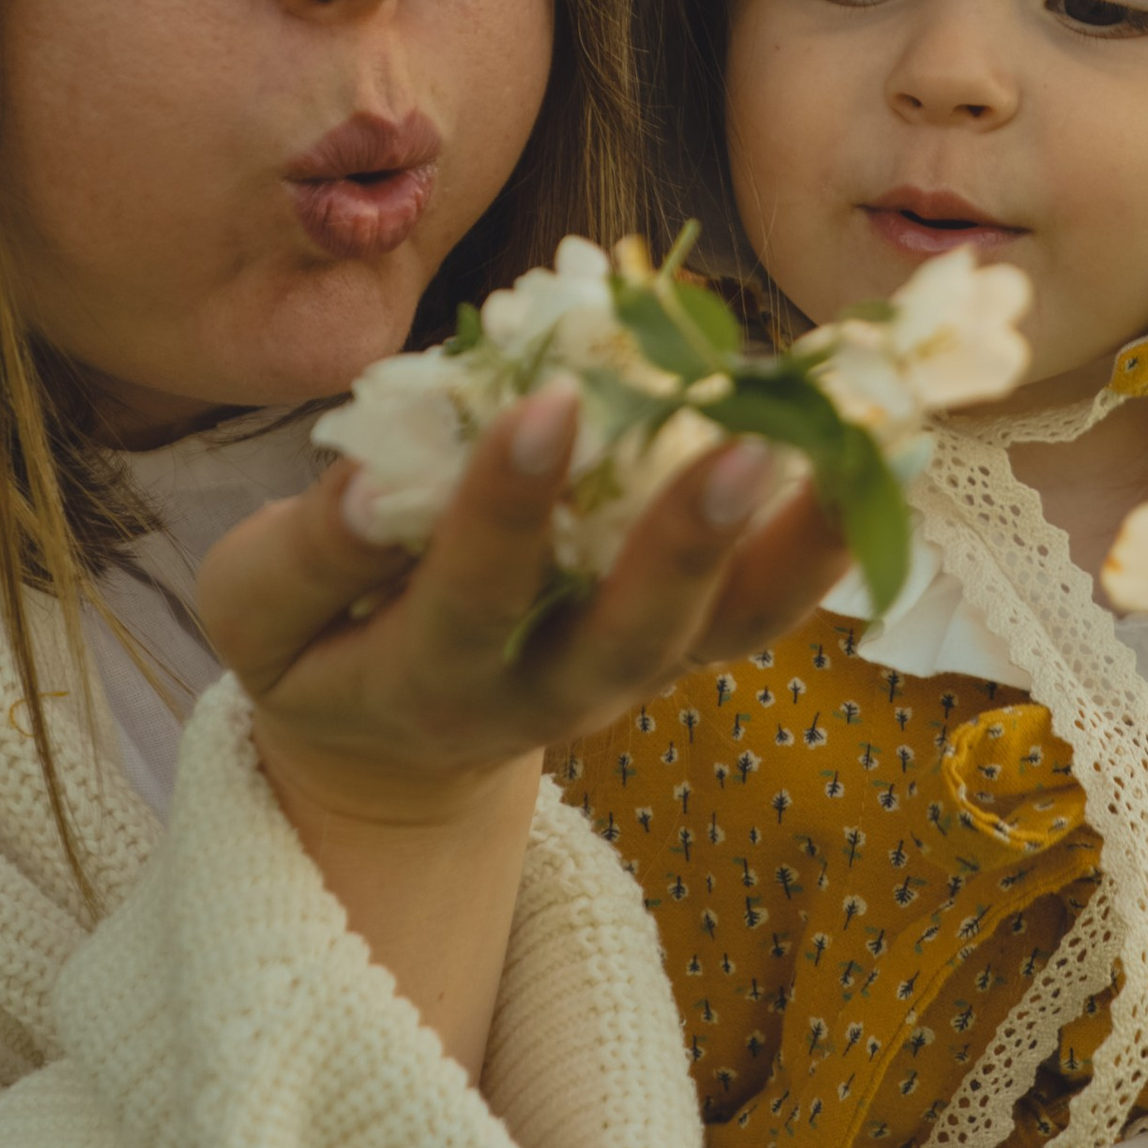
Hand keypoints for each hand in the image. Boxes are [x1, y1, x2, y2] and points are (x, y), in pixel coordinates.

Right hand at [198, 388, 844, 823]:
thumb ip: (304, 554)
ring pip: (728, 627)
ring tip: (861, 444)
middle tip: (737, 445)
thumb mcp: (260, 612)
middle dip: (681, 542)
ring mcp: (633, 673)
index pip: (465, 602)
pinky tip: (888, 446)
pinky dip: (830, 532)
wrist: (392, 739)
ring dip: (797, 542)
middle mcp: (548, 694)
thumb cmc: (320, 642)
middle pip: (626, 636)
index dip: (501, 513)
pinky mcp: (688, 645)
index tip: (538, 408)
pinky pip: (771, 601)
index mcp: (426, 680)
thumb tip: (369, 478)